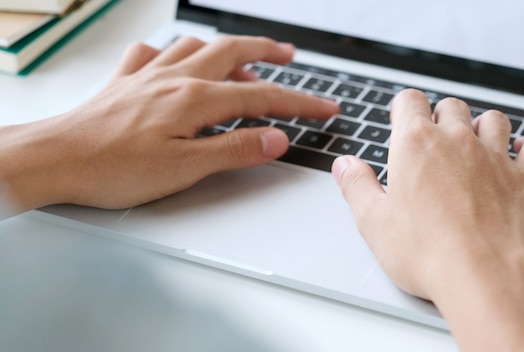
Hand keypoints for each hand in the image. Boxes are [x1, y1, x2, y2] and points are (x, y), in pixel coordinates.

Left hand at [0, 36, 337, 211]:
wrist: (56, 158)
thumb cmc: (113, 167)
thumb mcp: (186, 167)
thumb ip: (235, 149)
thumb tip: (276, 138)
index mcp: (195, 99)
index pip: (263, 96)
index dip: (300, 102)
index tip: (326, 107)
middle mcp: (175, 78)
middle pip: (233, 52)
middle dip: (269, 51)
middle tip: (292, 56)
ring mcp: (149, 75)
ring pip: (197, 46)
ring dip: (227, 50)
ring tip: (245, 62)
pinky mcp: (126, 82)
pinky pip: (154, 53)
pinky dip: (174, 52)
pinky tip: (175, 61)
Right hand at [332, 90, 523, 350]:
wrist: (483, 275)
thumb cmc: (427, 252)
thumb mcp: (373, 221)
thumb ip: (357, 186)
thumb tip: (345, 166)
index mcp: (415, 144)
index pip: (410, 100)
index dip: (404, 108)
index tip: (402, 120)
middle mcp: (457, 141)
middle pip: (451, 106)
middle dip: (441, 117)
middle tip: (433, 139)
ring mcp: (495, 158)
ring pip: (493, 119)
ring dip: (482, 126)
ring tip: (474, 143)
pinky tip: (520, 153)